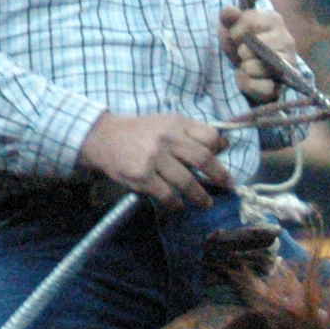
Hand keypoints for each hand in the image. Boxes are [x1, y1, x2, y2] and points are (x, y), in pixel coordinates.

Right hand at [80, 110, 227, 207]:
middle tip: (226, 187)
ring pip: (187, 182)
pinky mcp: (142, 176)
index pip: (209, 135)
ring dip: (200, 197)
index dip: (219, 151)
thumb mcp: (166, 123)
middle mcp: (167, 138)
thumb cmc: (140, 132)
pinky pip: (167, 195)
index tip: (221, 163)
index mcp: (176, 123)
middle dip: (219, 176)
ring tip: (206, 204)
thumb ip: (192, 133)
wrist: (102, 137)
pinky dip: (177, 204)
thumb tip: (224, 144)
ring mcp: (154, 158)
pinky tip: (179, 205)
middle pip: (203, 159)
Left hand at [220, 4, 301, 106]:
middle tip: (245, 54)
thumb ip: (228, 16)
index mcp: (274, 20)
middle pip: (248, 47)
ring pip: (252, 68)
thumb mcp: (231, 27)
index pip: (247, 22)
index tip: (237, 38)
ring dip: (244, 69)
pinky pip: (260, 87)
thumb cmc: (243, 44)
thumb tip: (229, 11)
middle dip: (240, 52)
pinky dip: (248, 84)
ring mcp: (288, 63)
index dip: (234, 32)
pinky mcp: (285, 85)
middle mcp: (286, 39)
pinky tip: (249, 79)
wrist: (256, 71)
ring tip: (248, 67)